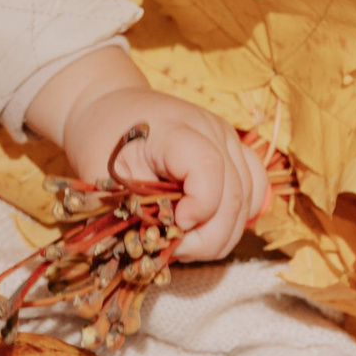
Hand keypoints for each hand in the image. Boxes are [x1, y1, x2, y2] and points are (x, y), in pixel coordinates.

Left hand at [23, 48, 271, 261]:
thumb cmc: (101, 141)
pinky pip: (254, 190)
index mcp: (174, 130)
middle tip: (176, 248)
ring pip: (249, 199)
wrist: (110, 107)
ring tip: (186, 239)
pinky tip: (206, 226)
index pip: (209, 169)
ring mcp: (228, 139)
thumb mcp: (103, 175)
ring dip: (222, 232)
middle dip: (209, 236)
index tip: (173, 226)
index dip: (199, 208)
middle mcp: (212, 131)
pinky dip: (236, 217)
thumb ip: (137, 209)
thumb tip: (165, 245)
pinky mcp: (234, 150)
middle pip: (235, 194)